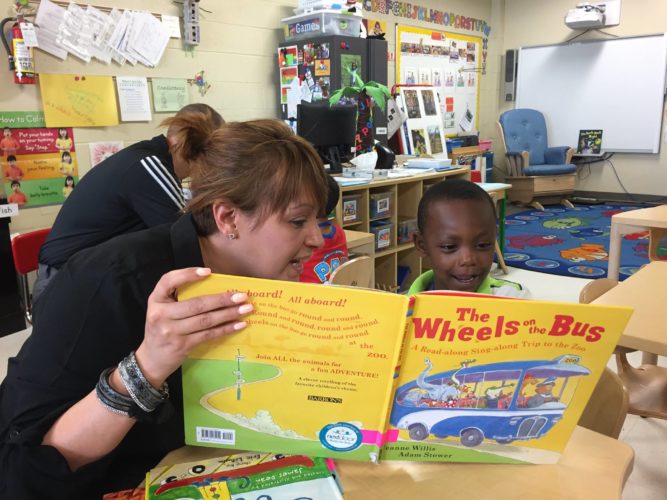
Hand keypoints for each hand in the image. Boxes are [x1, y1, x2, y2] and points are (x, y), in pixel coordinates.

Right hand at [135, 267, 252, 386]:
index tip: (208, 271)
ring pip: (205, 320)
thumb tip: (216, 288)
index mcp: (156, 300)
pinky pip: (208, 334)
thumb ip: (179, 298)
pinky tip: (239, 324)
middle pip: (196, 304)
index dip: (187, 274)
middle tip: (242, 295)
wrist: (151, 359)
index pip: (168, 281)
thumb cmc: (162, 328)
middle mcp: (161, 314)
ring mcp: (171, 331)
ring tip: (246, 309)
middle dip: (222, 299)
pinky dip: (225, 329)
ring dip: (228, 314)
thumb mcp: (162, 309)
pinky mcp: (182, 345)